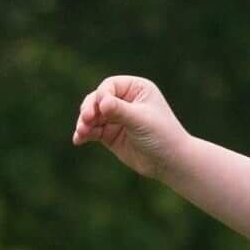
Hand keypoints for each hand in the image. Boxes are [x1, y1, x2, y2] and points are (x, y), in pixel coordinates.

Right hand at [72, 75, 191, 181]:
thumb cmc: (162, 136)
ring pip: (92, 115)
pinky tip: (78, 140)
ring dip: (84, 123)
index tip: (102, 109)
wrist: (171, 163)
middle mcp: (125, 101)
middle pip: (97, 99)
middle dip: (89, 109)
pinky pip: (92, 131)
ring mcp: (116, 118)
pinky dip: (84, 134)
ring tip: (82, 133)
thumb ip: (119, 110)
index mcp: (137, 89)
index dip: (101, 96)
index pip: (110, 86)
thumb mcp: (140, 120)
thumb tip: (101, 101)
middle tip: (86, 120)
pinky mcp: (110, 134)